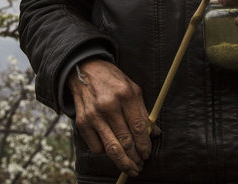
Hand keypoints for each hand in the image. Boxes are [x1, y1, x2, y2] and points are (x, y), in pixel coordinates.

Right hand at [68, 58, 155, 177]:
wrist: (85, 70)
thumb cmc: (112, 80)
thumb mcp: (133, 89)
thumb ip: (144, 112)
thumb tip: (155, 133)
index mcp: (126, 95)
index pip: (139, 127)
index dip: (145, 145)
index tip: (147, 154)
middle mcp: (109, 105)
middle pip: (126, 141)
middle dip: (135, 158)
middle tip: (140, 166)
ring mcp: (94, 115)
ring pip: (111, 148)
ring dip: (123, 162)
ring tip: (130, 168)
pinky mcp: (82, 122)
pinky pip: (96, 147)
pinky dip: (105, 153)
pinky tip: (112, 152)